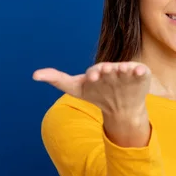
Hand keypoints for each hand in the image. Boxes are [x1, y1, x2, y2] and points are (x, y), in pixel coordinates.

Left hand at [32, 61, 151, 116]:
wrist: (121, 107)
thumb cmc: (97, 93)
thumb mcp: (76, 88)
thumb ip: (57, 79)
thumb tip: (34, 74)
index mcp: (98, 70)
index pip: (95, 71)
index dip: (93, 73)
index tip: (92, 77)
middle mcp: (112, 68)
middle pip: (110, 68)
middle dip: (108, 70)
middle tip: (105, 71)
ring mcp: (127, 71)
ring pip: (125, 69)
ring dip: (124, 69)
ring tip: (124, 70)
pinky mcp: (140, 75)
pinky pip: (141, 71)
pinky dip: (140, 71)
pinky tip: (139, 72)